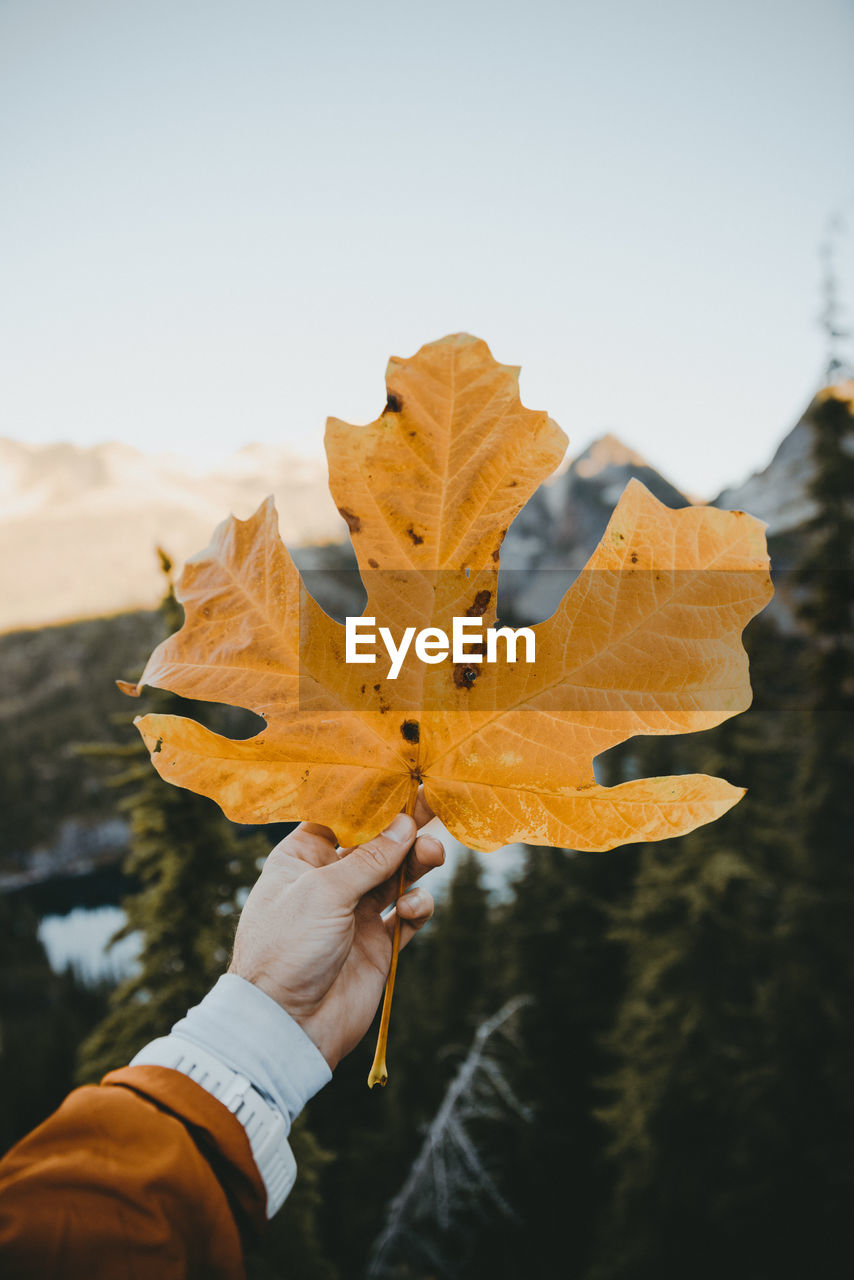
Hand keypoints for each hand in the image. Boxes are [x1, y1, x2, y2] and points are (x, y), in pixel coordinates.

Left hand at [228, 799, 443, 1068]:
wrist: (287, 1026)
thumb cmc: (287, 949)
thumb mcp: (324, 892)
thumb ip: (369, 858)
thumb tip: (406, 823)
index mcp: (302, 858)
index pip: (341, 817)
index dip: (372, 800)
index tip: (404, 779)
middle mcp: (329, 881)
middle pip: (376, 843)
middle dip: (404, 827)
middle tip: (435, 804)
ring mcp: (355, 913)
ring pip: (397, 875)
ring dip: (416, 863)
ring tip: (432, 856)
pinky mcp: (378, 945)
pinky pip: (407, 915)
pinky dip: (416, 907)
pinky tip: (413, 909)